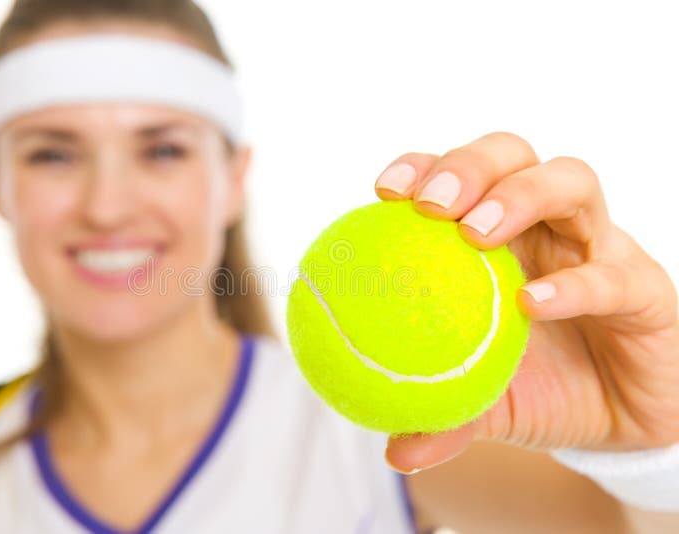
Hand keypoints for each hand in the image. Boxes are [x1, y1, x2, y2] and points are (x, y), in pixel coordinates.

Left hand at [376, 132, 678, 473]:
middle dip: (468, 165)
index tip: (383, 191)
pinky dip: (574, 283)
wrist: (621, 424)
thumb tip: (395, 451)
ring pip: (570, 182)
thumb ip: (442, 416)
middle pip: (511, 155)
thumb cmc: (541, 389)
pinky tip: (534, 303)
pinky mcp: (644, 287)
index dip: (420, 168)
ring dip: (519, 195)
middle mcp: (544, 226)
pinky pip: (613, 274)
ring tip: (476, 231)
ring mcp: (596, 247)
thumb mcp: (483, 402)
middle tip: (430, 205)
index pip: (455, 177)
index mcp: (494, 236)